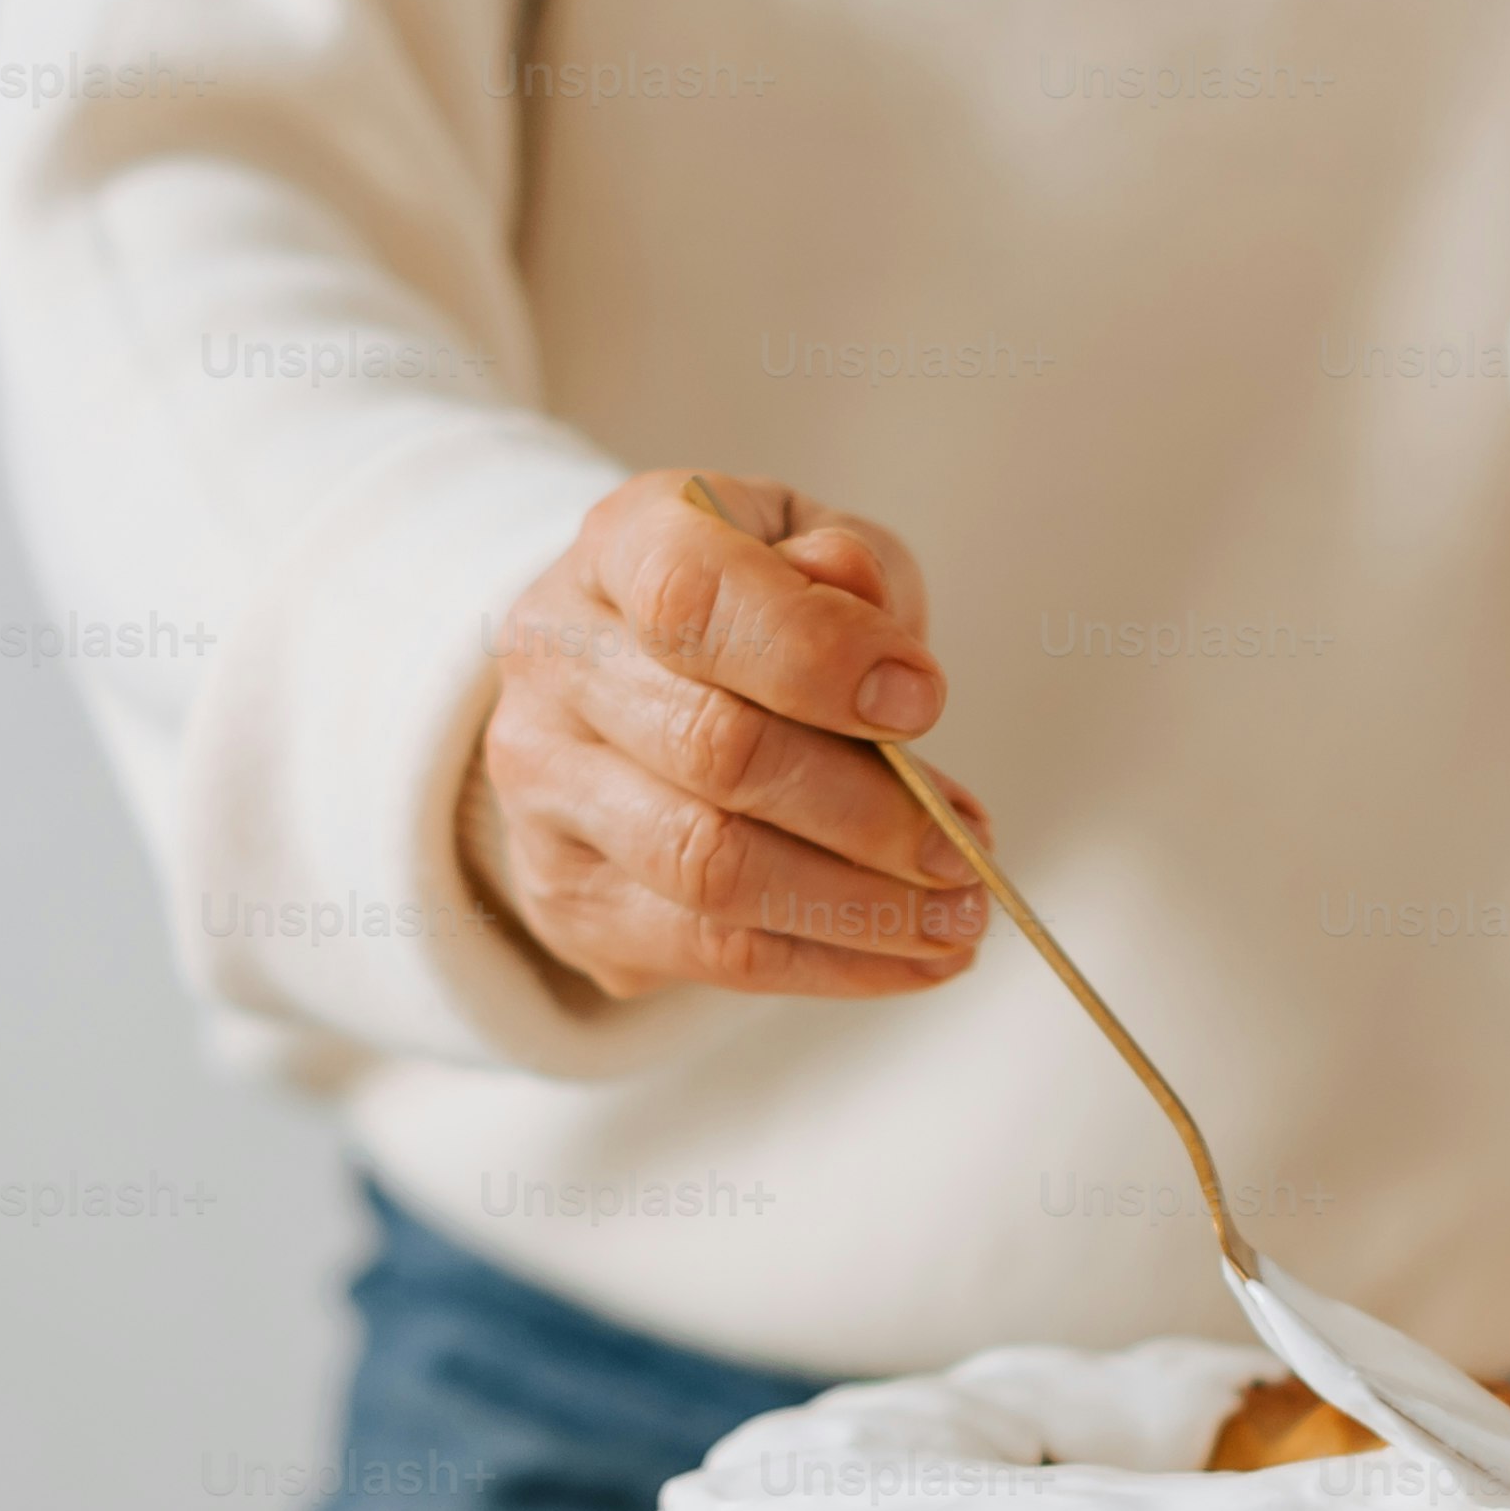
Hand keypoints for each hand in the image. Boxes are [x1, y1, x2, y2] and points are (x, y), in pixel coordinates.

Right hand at [466, 469, 989, 1001]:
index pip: (694, 598)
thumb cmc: (745, 611)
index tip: (925, 700)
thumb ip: (844, 565)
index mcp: (618, 548)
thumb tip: (859, 594)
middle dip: (867, 811)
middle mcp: (557, 663)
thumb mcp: (808, 547)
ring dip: (858, 906)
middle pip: (714, 750)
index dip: (817, 653)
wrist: (624, 690)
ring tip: (959, 916)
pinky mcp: (569, 899)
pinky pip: (710, 951)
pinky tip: (912, 955)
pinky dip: (832, 962)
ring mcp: (544, 791)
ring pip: (710, 868)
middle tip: (965, 846)